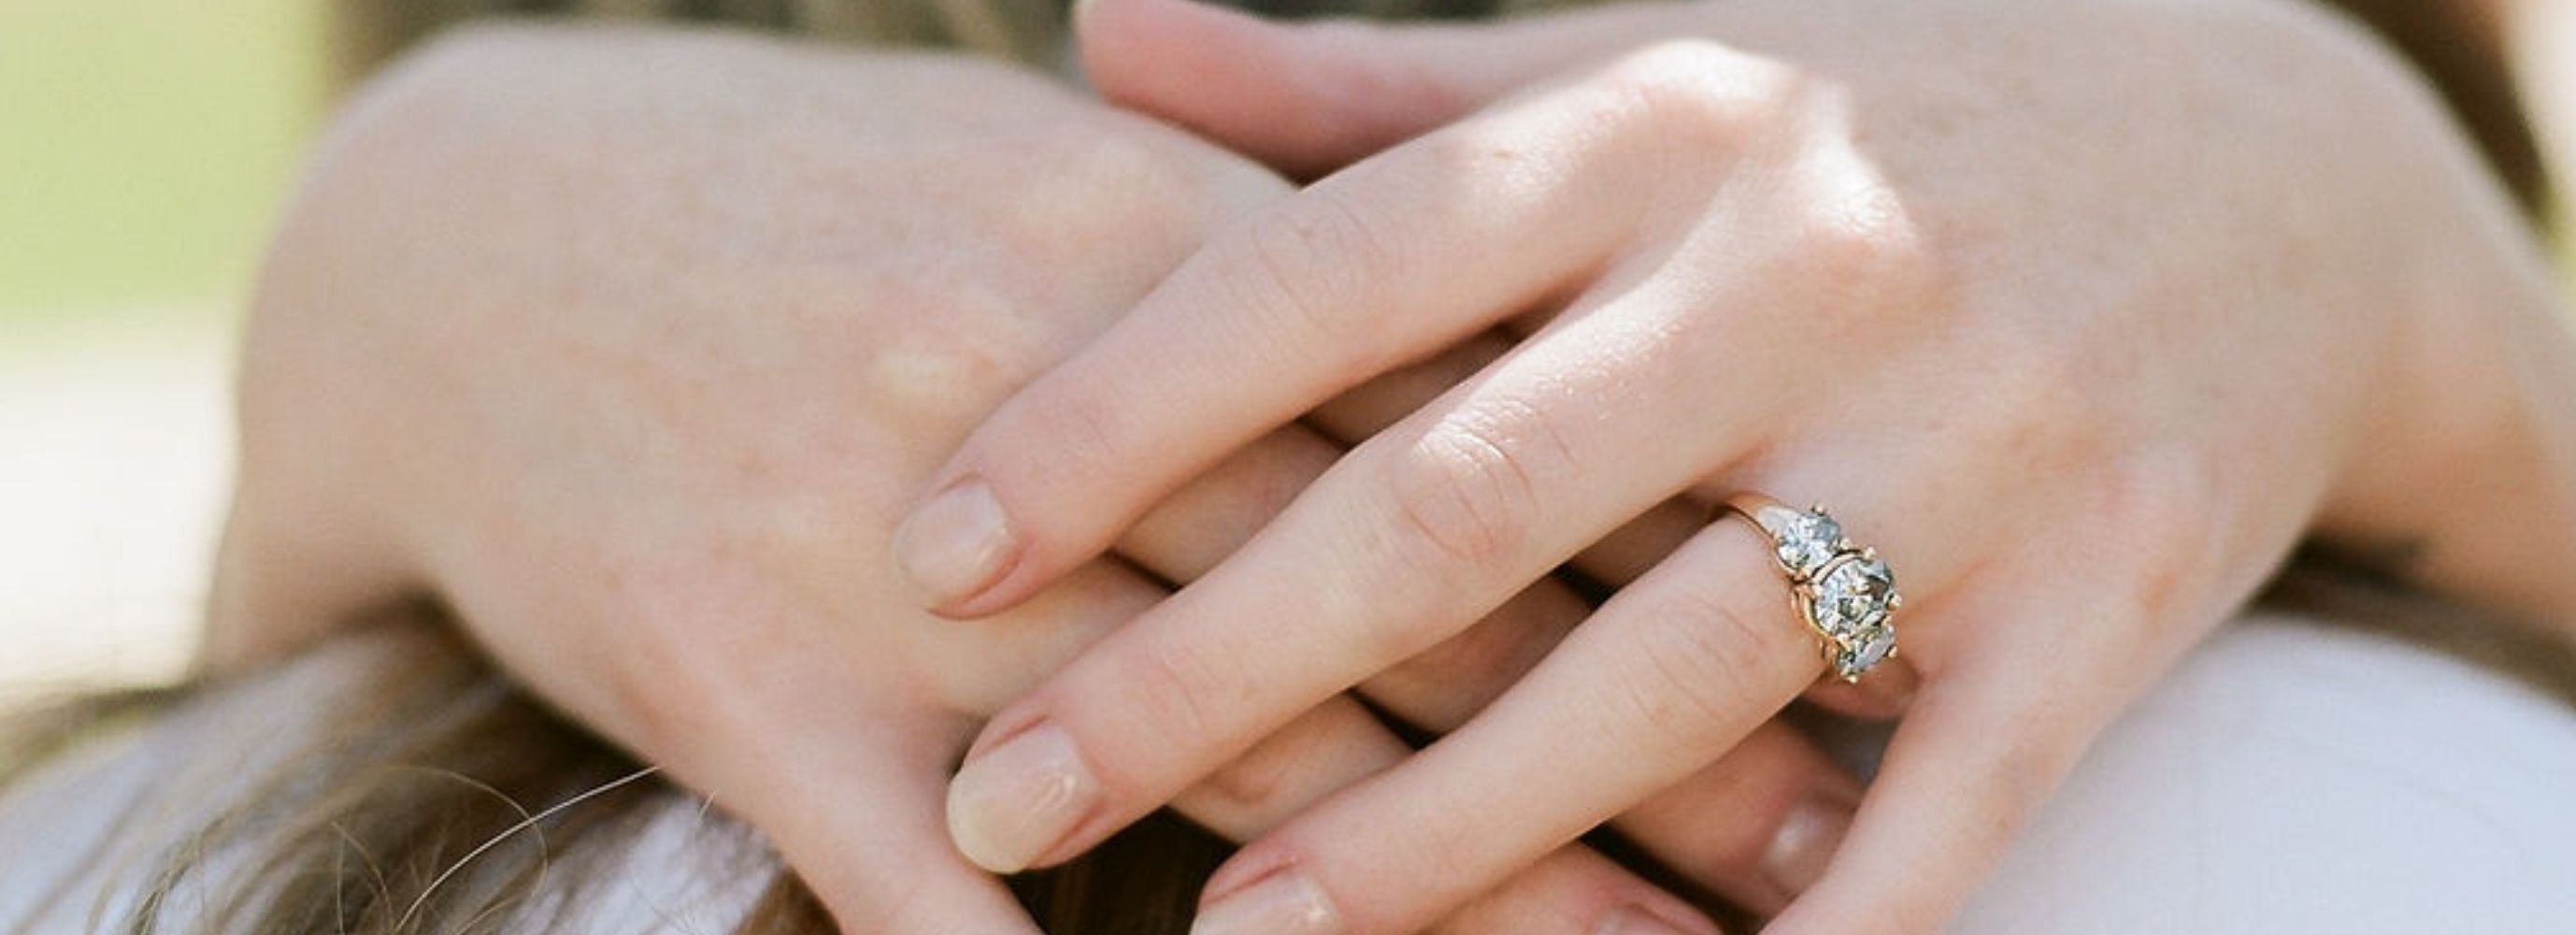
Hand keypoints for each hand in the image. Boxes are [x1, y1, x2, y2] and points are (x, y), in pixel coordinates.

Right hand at [211, 23, 1822, 932]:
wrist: (471, 233)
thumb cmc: (809, 210)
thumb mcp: (1045, 184)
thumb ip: (1272, 263)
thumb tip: (1509, 349)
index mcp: (1153, 238)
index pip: (1461, 408)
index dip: (1663, 530)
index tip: (1847, 626)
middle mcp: (1061, 395)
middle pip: (1396, 597)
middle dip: (1620, 732)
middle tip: (1806, 836)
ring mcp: (907, 561)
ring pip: (1224, 762)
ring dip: (1445, 896)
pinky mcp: (757, 693)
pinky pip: (948, 896)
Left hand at [913, 0, 2571, 929]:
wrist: (2280, 159)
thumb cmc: (1874, 115)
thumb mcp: (1633, 59)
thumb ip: (1357, 83)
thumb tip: (1089, 33)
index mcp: (1653, 121)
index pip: (1329, 270)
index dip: (1119, 415)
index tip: (931, 549)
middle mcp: (1798, 273)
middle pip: (1461, 500)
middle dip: (1213, 667)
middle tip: (998, 793)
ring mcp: (1963, 447)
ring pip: (1664, 674)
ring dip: (1440, 833)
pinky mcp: (2106, 601)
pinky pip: (1935, 816)